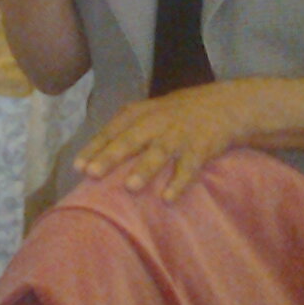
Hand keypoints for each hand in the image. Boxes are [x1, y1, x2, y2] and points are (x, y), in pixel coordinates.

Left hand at [75, 83, 245, 201]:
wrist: (225, 106)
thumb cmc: (178, 114)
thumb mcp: (151, 113)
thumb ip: (127, 130)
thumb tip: (96, 158)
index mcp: (141, 113)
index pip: (113, 129)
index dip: (95, 147)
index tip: (78, 166)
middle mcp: (157, 122)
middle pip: (131, 140)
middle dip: (111, 156)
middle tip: (92, 174)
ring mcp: (179, 134)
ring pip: (159, 152)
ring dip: (144, 169)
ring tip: (129, 187)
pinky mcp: (201, 147)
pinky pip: (189, 167)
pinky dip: (178, 182)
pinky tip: (168, 198)